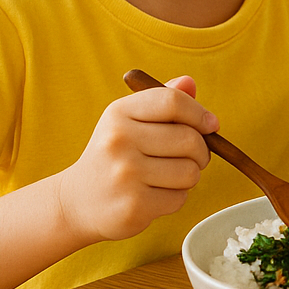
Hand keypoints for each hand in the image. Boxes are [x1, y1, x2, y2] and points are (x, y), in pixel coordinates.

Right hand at [56, 75, 217, 243]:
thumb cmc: (114, 155)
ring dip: (189, 176)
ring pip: (190, 171)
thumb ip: (162, 100)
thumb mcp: (129, 120)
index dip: (200, 113)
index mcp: (119, 113)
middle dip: (201, 151)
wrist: (78, 201)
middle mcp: (119, 141)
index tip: (211, 125)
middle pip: (190, 139)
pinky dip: (175, 198)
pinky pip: (180, 198)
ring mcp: (125, 174)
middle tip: (191, 157)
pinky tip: (155, 195)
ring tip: (168, 176)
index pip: (173, 102)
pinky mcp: (134, 206)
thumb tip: (189, 82)